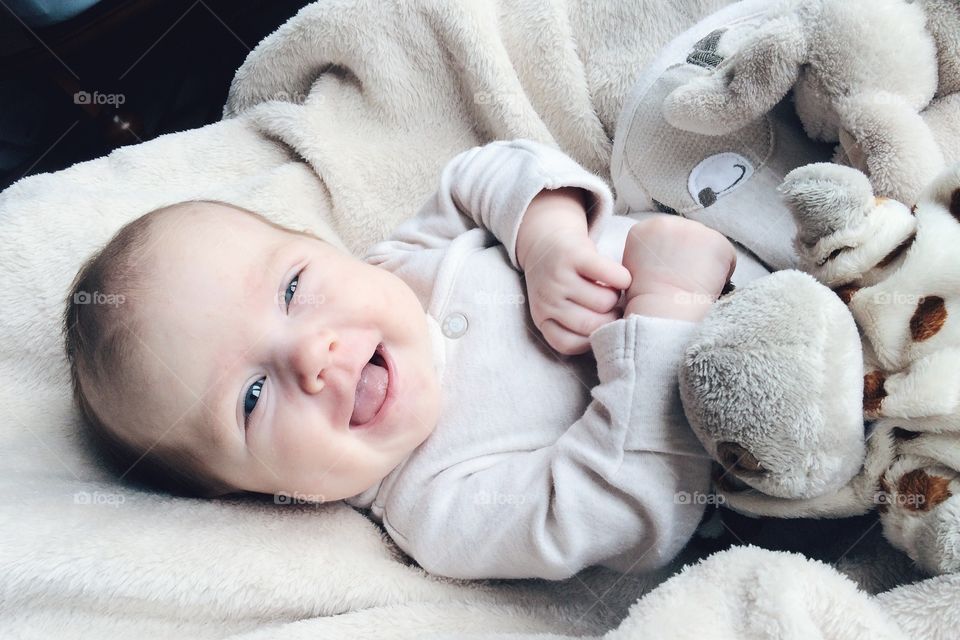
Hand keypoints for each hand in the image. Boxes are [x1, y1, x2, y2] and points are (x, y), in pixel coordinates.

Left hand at [517, 189, 631, 354]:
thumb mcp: (560, 308)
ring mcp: (558, 277)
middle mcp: (546, 299)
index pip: (568, 344)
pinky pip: (612, 276)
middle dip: (610, 319)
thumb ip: (577, 326)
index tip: (600, 328)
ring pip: (605, 302)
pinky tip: (619, 277)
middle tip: (613, 308)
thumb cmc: (562, 282)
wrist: (546, 240)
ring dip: (616, 296)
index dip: (592, 339)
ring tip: (610, 289)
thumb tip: (616, 341)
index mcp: (542, 317)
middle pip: (592, 325)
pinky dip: (622, 278)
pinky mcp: (575, 255)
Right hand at [622, 216, 735, 321]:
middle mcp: (666, 222)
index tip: (666, 274)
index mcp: (642, 230)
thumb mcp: (635, 270)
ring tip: (692, 285)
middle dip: (689, 257)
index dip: (669, 258)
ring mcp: (693, 228)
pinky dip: (722, 274)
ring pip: (707, 246)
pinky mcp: (716, 240)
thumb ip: (650, 254)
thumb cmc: (647, 301)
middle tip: (682, 281)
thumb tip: (668, 258)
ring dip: (705, 264)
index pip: (665, 236)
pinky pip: (727, 257)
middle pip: (688, 237)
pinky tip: (706, 286)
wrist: (662, 310)